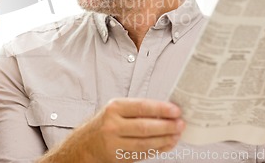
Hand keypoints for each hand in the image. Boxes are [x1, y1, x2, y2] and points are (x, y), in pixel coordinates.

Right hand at [61, 98, 183, 162]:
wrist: (84, 145)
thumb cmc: (103, 124)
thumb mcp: (115, 110)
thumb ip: (136, 110)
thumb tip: (165, 111)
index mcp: (114, 108)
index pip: (141, 107)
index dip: (161, 109)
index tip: (176, 110)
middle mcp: (113, 125)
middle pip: (145, 127)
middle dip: (166, 126)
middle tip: (180, 124)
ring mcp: (115, 143)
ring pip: (145, 143)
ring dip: (164, 140)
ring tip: (176, 136)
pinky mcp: (118, 157)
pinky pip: (142, 154)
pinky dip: (157, 150)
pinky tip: (166, 145)